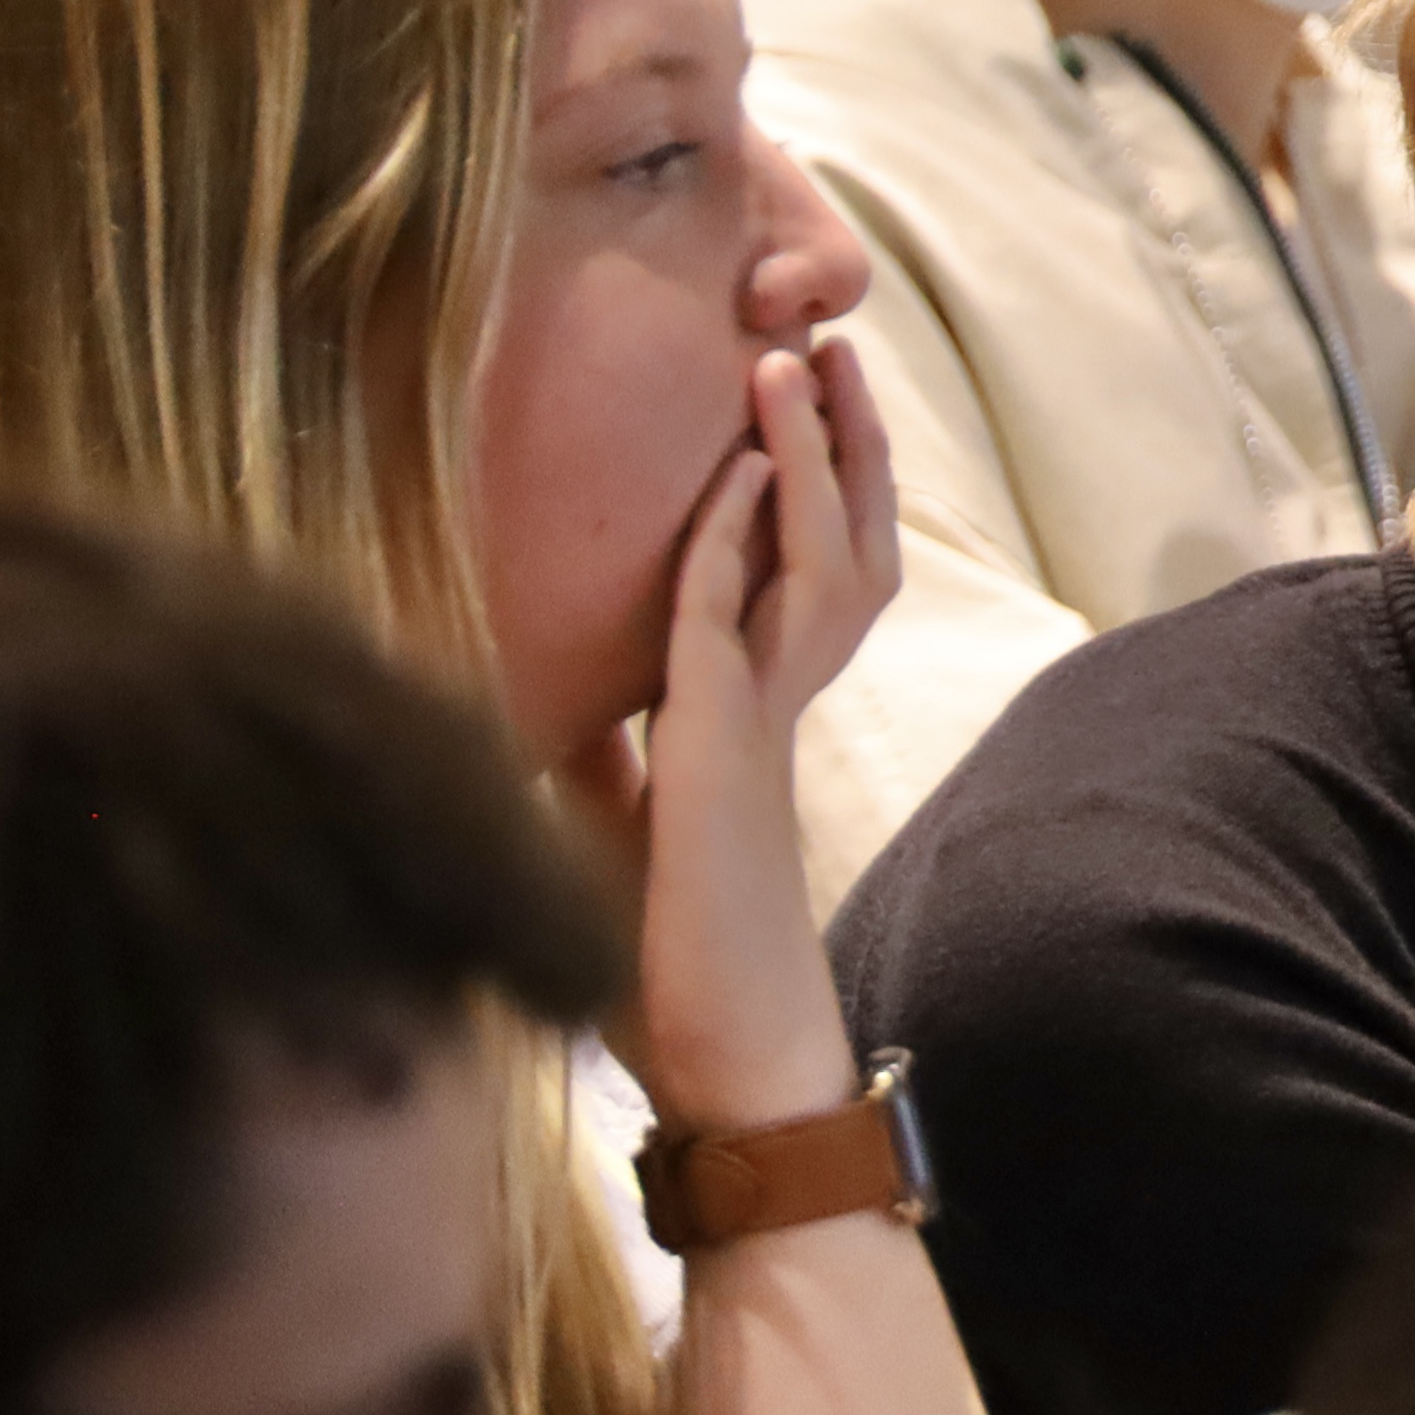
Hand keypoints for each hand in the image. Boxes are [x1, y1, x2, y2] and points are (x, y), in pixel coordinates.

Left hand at [596, 339, 897, 1128]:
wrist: (726, 1075)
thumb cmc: (677, 977)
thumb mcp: (622, 839)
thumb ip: (613, 764)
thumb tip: (574, 719)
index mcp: (757, 724)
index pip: (801, 570)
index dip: (810, 479)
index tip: (793, 394)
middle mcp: (779, 713)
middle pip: (841, 542)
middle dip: (838, 440)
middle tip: (823, 339)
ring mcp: (763, 734)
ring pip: (814, 564)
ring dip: (805, 459)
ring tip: (791, 364)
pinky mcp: (726, 765)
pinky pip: (737, 631)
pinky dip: (736, 548)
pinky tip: (731, 479)